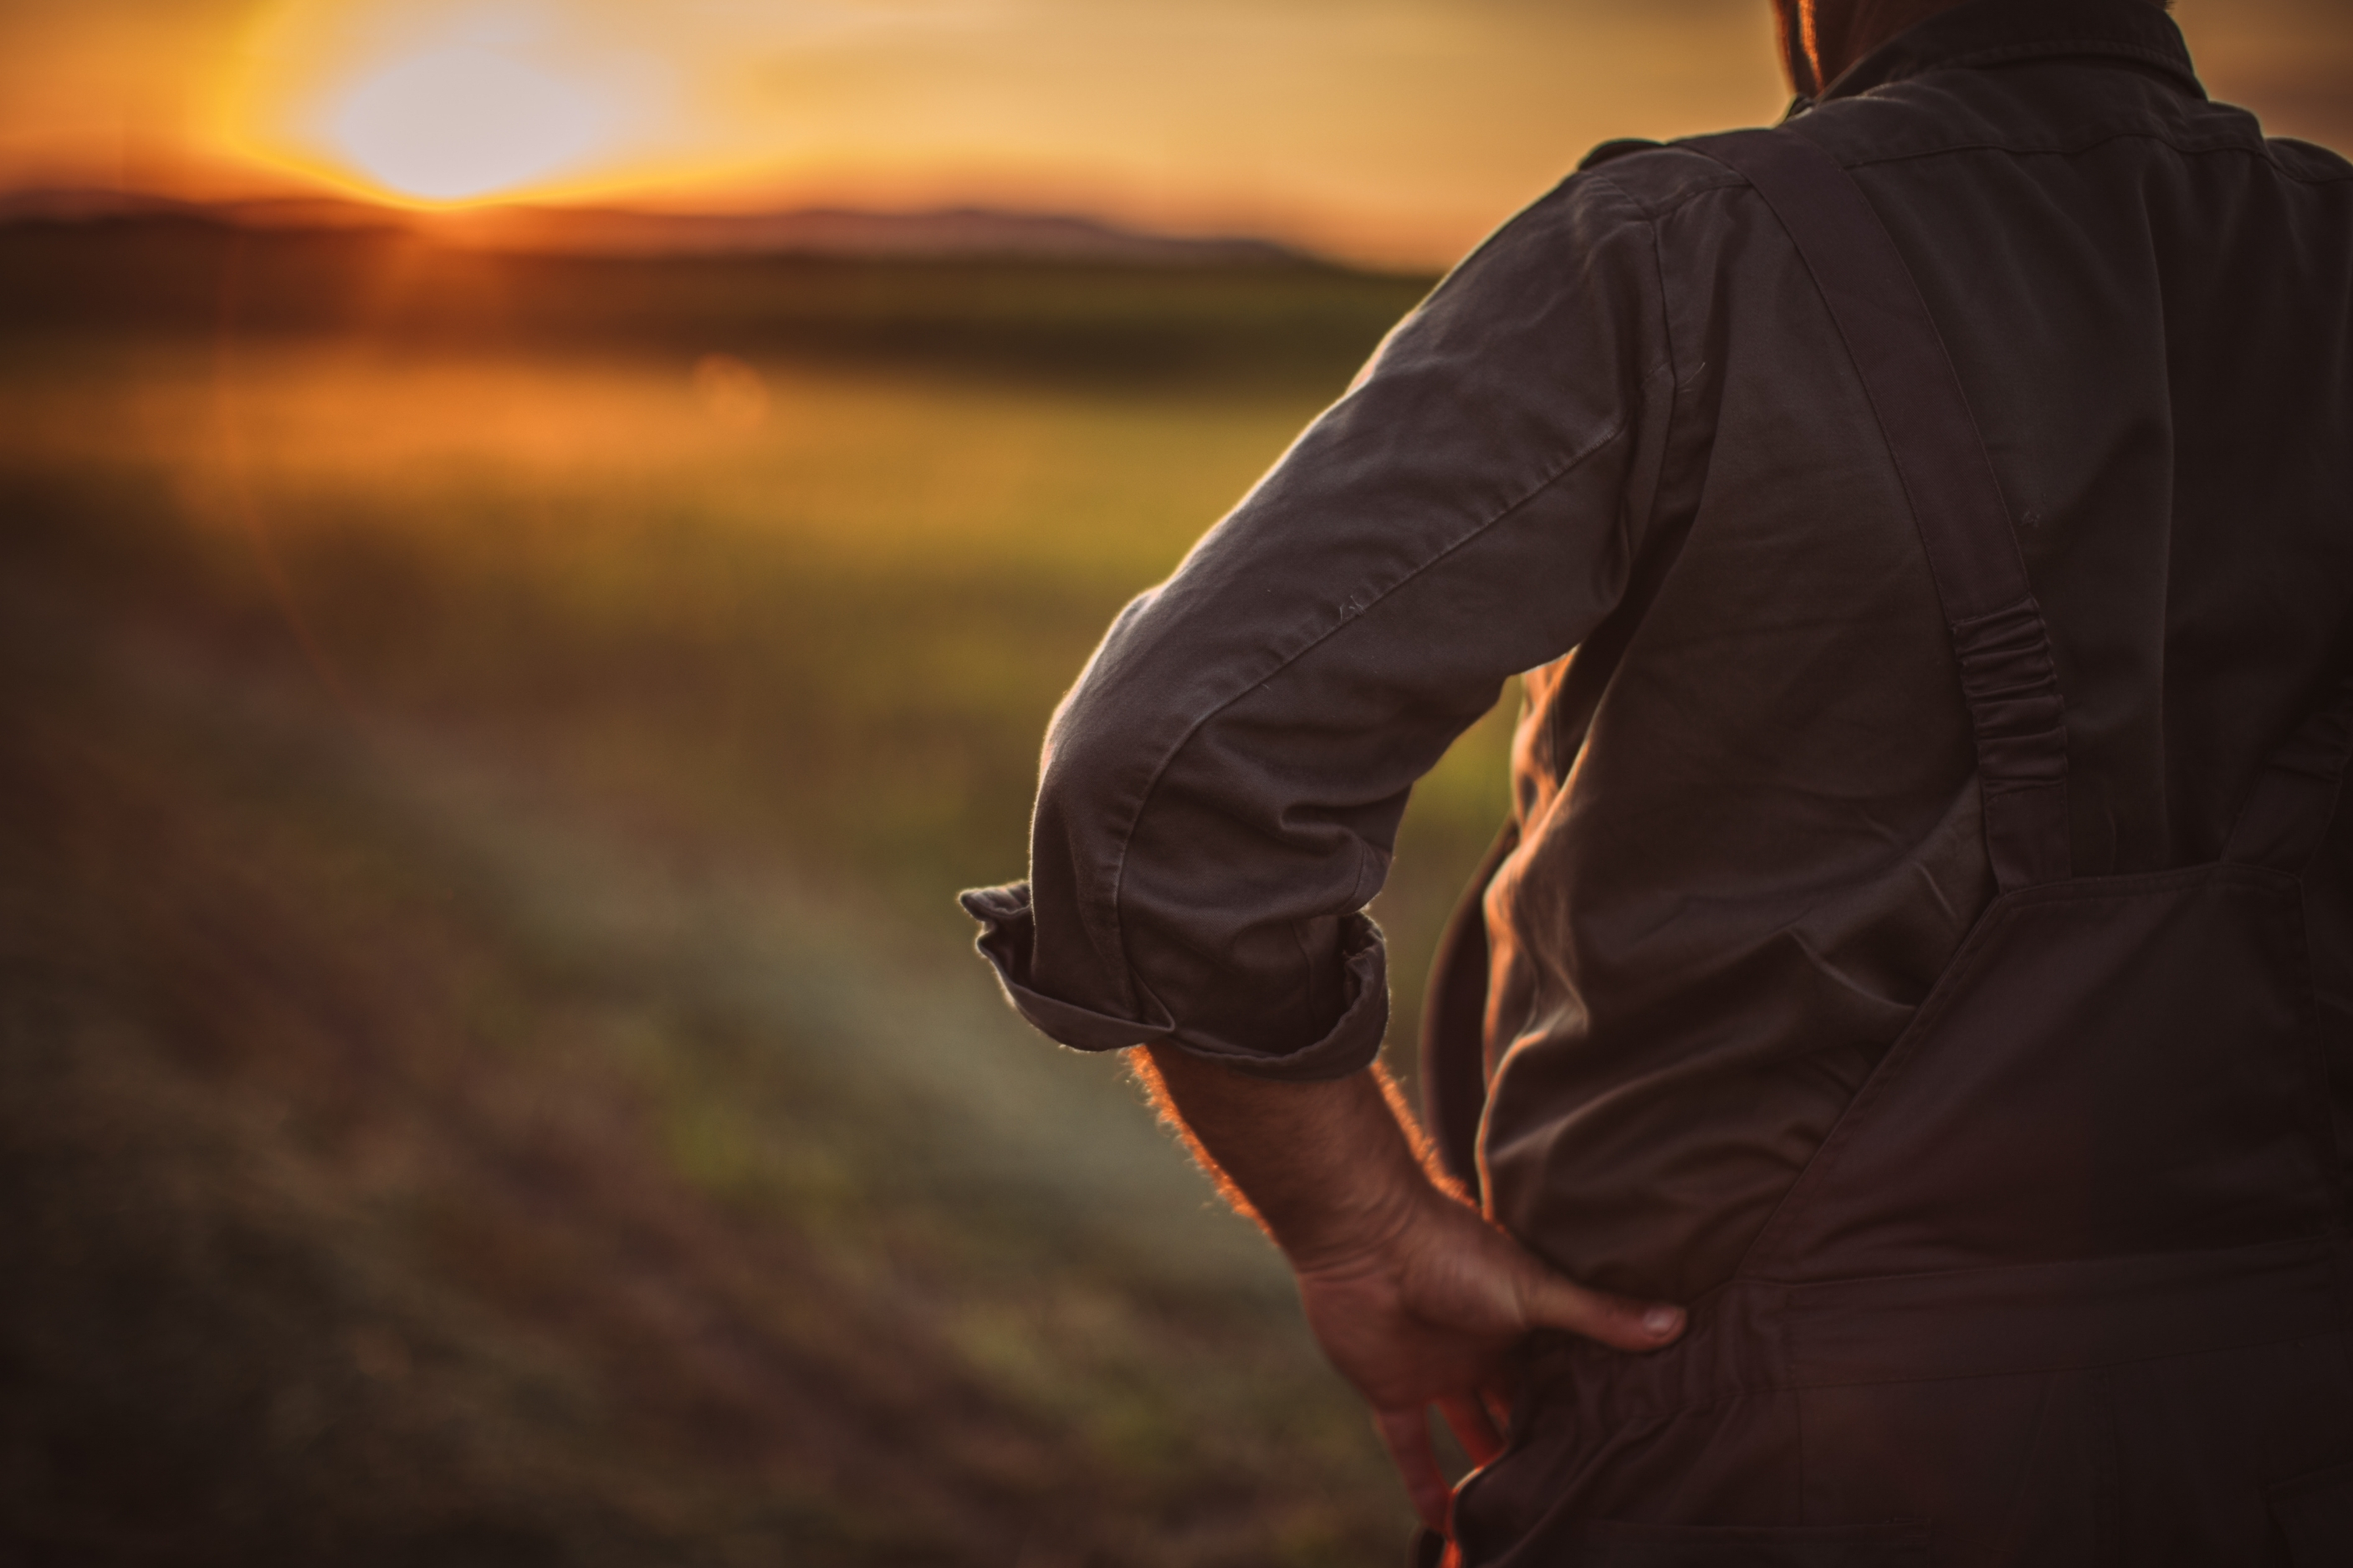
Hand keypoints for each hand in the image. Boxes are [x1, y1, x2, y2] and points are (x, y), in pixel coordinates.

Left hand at [1290, 1183, 1684, 1534]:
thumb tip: (1679, 1321)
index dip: (1582, 1405)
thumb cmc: (1453, 1251)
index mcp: (1519, 1319)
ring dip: (1488, 1470)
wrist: (1367, 1240)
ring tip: (1523, 1514)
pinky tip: (1449, 1527)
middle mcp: (1481, 1347)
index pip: (1557, 1372)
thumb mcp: (1536, 1290)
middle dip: (1539, 1440)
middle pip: (1515, 1406)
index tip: (1617, 1443)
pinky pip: (1410, 1449)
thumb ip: (1599, 1316)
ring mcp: (1436, 1370)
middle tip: (1574, 1486)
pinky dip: (1426, 1487)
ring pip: (1468, 1431)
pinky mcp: (1392, 1390)